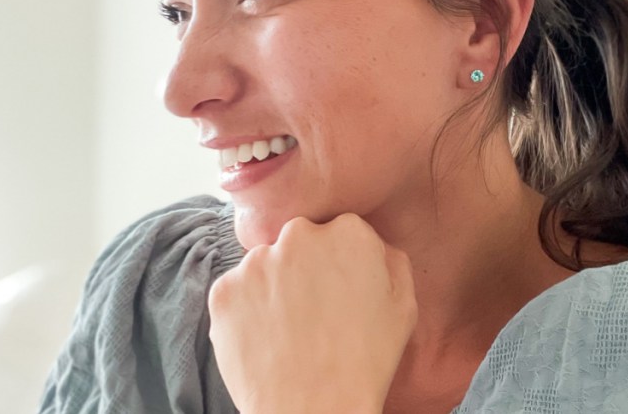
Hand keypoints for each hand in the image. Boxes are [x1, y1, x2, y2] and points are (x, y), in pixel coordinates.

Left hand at [208, 213, 417, 413]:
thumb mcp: (403, 305)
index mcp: (348, 232)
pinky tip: (266, 338)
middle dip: (305, 267)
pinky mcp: (224, 290)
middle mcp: (298, 235)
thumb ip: (390, 259)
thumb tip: (373, 245)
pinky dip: (246, 311)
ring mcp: (256, 262)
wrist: (315, 409)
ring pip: (265, 265)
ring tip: (289, 330)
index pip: (340, 231)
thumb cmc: (366, 362)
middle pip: (299, 241)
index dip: (341, 263)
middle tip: (314, 311)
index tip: (341, 290)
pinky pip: (236, 292)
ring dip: (274, 287)